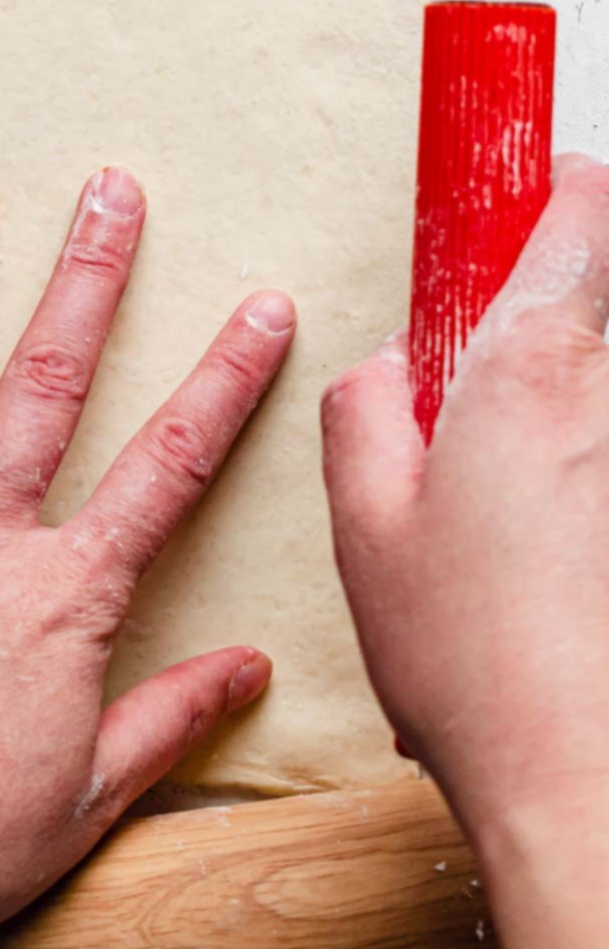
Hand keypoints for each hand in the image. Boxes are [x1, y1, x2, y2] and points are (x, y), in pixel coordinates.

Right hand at [322, 153, 608, 948]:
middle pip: (591, 309)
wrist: (582, 785)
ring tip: (502, 527)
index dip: (561, 179)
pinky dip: (572, 489)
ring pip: (593, 396)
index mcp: (529, 376)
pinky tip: (541, 575)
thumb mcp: (365, 521)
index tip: (544, 164)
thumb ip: (364, 411)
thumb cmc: (474, 659)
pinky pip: (598, 463)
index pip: (577, 220)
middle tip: (473, 408)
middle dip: (536, 329)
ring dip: (553, 426)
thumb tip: (389, 371)